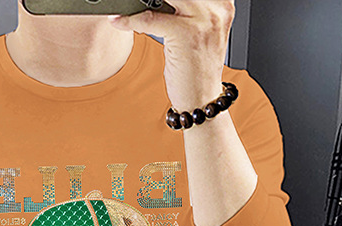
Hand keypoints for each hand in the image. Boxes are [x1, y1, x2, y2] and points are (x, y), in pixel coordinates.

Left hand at [108, 0, 234, 110]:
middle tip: (135, 0)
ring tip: (126, 6)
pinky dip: (131, 20)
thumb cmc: (196, 71)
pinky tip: (119, 21)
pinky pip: (151, 19)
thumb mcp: (197, 33)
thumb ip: (187, 11)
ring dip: (139, 1)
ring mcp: (204, 20)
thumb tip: (156, 0)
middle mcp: (217, 8)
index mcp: (222, 4)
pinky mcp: (187, 34)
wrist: (201, 100)